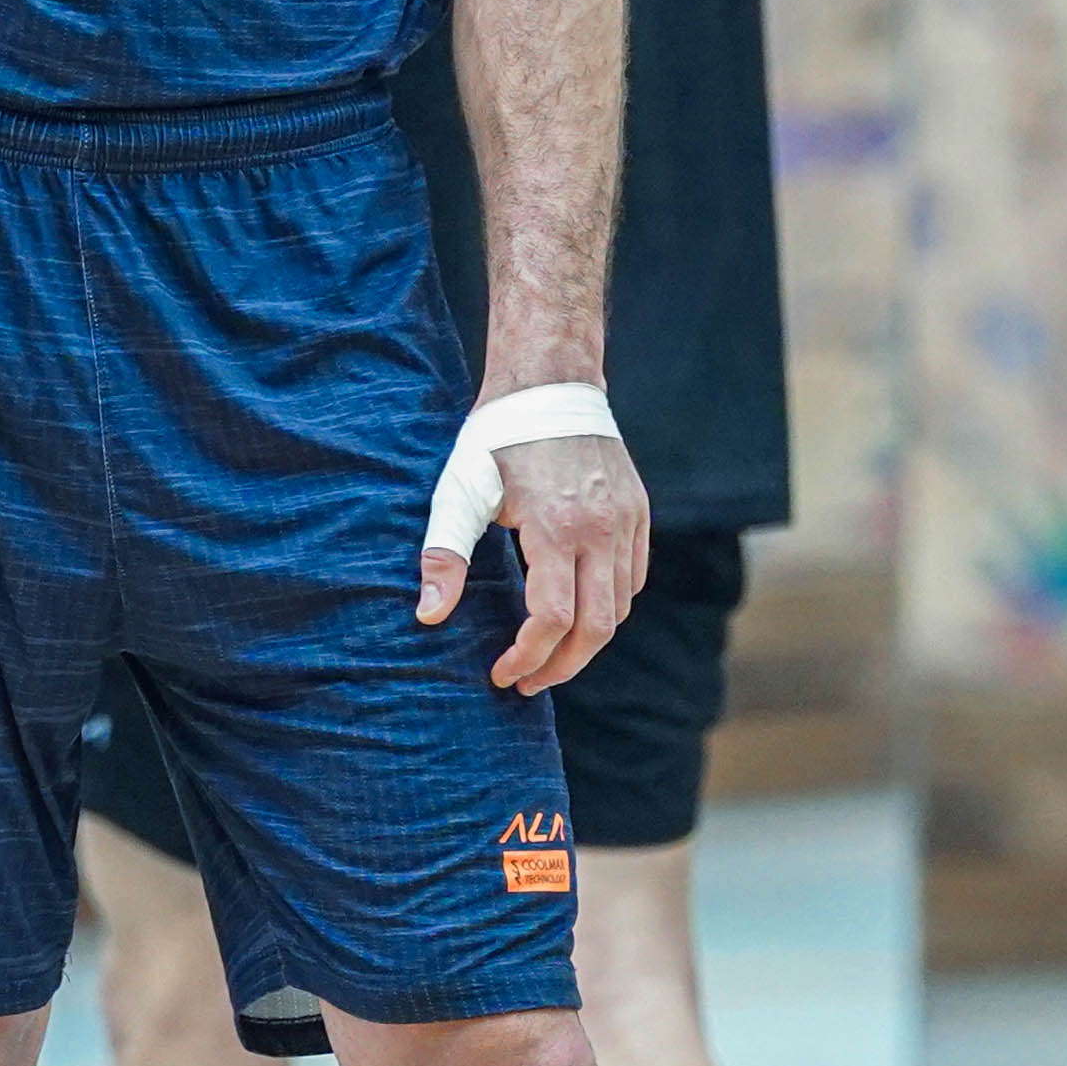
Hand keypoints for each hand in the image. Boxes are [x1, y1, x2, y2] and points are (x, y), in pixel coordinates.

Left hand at [427, 430, 648, 692]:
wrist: (549, 383)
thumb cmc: (496, 439)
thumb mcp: (459, 492)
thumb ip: (445, 555)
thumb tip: (428, 615)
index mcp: (556, 526)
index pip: (553, 618)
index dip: (528, 657)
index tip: (502, 674)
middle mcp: (601, 528)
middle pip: (597, 627)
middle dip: (562, 666)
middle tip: (528, 681)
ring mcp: (627, 520)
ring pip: (620, 607)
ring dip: (586, 639)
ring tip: (547, 651)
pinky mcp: (639, 512)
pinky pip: (633, 578)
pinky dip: (609, 605)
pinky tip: (576, 609)